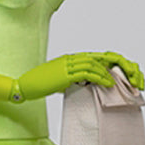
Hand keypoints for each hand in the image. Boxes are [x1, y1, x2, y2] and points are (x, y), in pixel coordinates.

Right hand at [13, 52, 144, 101]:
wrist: (25, 86)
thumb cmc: (39, 84)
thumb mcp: (59, 80)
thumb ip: (71, 79)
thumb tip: (85, 86)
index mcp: (67, 59)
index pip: (91, 57)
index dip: (105, 63)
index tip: (115, 73)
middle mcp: (68, 59)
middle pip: (95, 58)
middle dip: (109, 67)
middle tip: (118, 77)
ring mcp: (66, 65)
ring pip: (92, 64)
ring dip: (106, 73)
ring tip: (114, 83)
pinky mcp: (64, 74)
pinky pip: (86, 73)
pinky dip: (99, 78)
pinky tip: (106, 84)